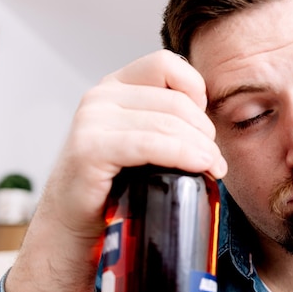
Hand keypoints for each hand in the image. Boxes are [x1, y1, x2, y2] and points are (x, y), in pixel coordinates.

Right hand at [5, 50, 226, 291]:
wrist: (76, 227)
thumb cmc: (117, 186)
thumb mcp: (144, 141)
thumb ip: (168, 120)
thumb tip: (215, 120)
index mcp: (116, 87)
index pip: (167, 64)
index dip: (196, 90)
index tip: (205, 126)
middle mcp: (101, 97)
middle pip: (177, 101)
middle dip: (207, 133)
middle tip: (216, 161)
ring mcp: (92, 121)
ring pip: (169, 123)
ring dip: (202, 149)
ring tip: (214, 169)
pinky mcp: (90, 149)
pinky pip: (151, 145)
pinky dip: (183, 155)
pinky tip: (200, 168)